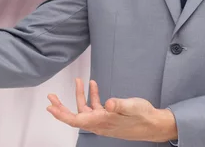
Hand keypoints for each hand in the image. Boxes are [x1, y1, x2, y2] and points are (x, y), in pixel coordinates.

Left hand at [46, 78, 176, 141]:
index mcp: (102, 122)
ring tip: (78, 80)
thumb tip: (109, 103)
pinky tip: (94, 85)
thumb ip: (119, 104)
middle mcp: (100, 123)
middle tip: (51, 96)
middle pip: (75, 116)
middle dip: (62, 107)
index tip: (50, 107)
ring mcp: (104, 120)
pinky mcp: (109, 116)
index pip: (76, 120)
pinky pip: (96, 107)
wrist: (153, 124)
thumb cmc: (142, 116)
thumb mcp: (131, 107)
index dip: (61, 114)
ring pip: (85, 109)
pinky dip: (92, 96)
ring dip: (80, 95)